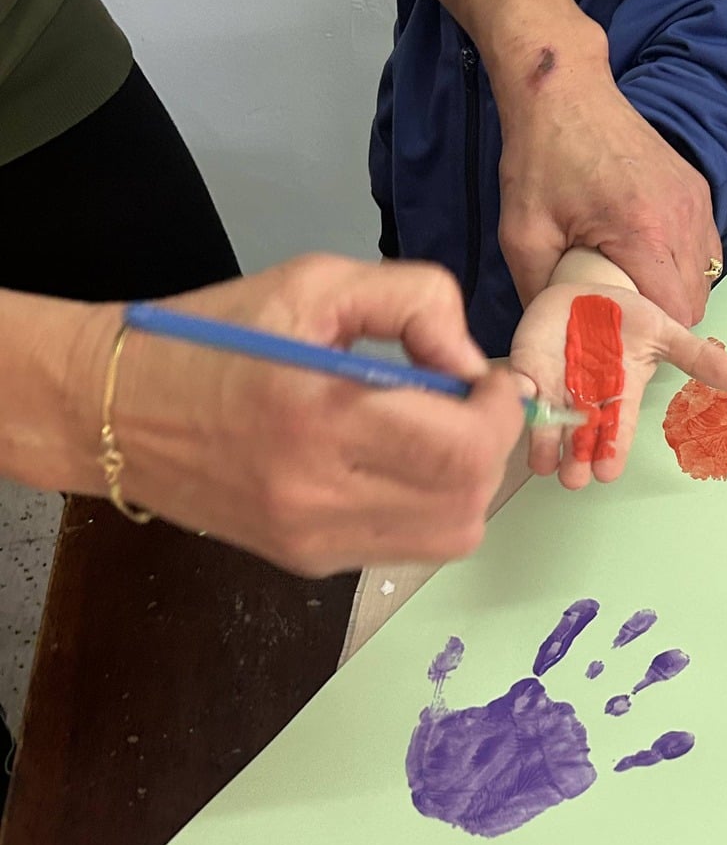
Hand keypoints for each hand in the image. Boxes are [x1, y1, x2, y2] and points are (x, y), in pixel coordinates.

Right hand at [77, 255, 528, 576]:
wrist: (110, 409)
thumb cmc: (212, 334)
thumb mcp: (314, 282)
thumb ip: (415, 301)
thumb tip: (470, 363)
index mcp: (317, 413)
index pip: (463, 447)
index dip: (499, 411)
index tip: (486, 378)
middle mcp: (316, 492)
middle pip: (467, 501)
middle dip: (489, 445)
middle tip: (468, 404)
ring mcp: (311, 539)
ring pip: (448, 537)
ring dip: (464, 484)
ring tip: (434, 434)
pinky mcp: (305, 562)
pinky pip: (405, 546)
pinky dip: (425, 507)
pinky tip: (394, 464)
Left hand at [495, 51, 721, 327]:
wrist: (565, 92)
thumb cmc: (541, 157)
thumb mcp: (522, 233)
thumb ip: (538, 292)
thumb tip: (553, 336)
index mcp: (643, 232)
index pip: (675, 315)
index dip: (650, 336)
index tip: (619, 337)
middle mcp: (683, 218)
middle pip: (694, 304)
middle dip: (661, 321)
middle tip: (622, 316)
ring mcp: (696, 202)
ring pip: (704, 279)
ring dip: (674, 294)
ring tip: (634, 289)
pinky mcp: (698, 191)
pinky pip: (706, 250)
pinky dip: (683, 267)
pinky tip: (648, 262)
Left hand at [509, 250, 726, 488]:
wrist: (587, 295)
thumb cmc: (626, 318)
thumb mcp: (664, 332)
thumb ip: (696, 356)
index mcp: (619, 394)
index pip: (617, 428)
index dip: (612, 449)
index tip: (608, 473)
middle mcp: (587, 399)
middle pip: (582, 436)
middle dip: (577, 458)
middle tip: (574, 479)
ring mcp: (556, 387)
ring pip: (550, 423)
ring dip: (545, 444)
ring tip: (544, 463)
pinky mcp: (528, 370)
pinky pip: (521, 390)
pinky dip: (519, 400)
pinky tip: (520, 409)